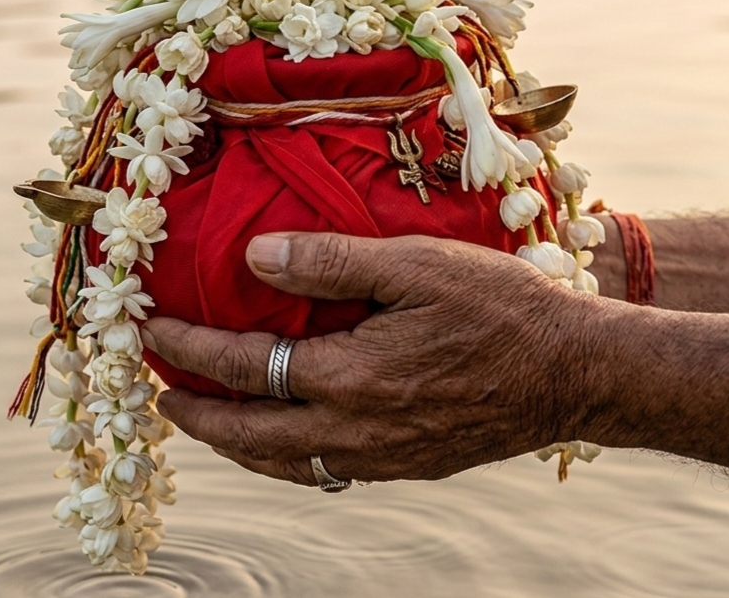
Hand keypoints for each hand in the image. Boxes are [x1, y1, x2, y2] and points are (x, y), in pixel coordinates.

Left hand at [142, 232, 593, 485]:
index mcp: (350, 376)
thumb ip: (332, 260)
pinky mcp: (404, 465)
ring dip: (233, 443)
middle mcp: (355, 429)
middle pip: (247, 432)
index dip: (190, 348)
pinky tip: (280, 441)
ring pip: (281, 462)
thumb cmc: (500, 308)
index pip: (243, 365)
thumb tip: (256, 257)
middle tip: (160, 396)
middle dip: (194, 414)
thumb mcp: (417, 264)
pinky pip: (320, 471)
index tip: (153, 332)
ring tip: (206, 421)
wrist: (575, 374)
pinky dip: (281, 458)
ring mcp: (380, 456)